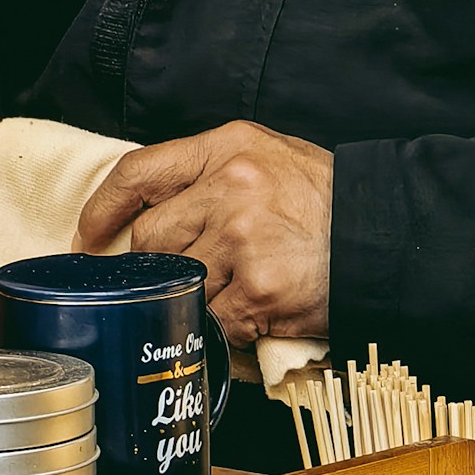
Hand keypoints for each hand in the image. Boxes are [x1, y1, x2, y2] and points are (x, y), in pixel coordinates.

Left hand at [76, 122, 332, 343]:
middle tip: (187, 273)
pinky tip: (253, 313)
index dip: (102, 208)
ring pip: (178, 284)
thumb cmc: (326, 200)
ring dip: (198, 297)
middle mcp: (229, 188)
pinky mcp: (257, 290)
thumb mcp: (266, 156)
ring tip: (236, 289)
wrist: (387, 236)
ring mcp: (240, 241)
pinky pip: (212, 319)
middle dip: (158, 264)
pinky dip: (224, 326)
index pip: (138, 172)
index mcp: (226, 148)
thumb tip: (151, 209)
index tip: (87, 235)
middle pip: (150, 238)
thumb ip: (210, 173)